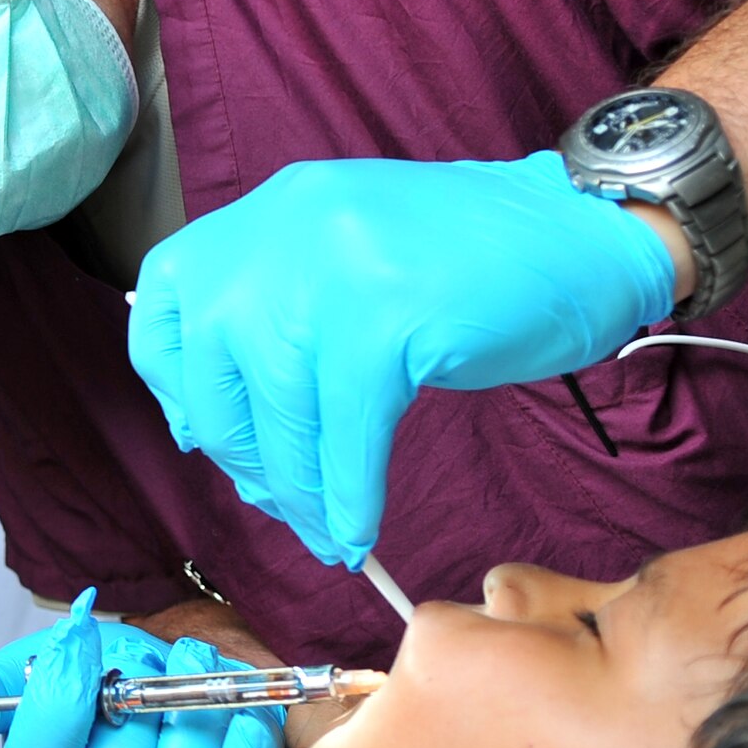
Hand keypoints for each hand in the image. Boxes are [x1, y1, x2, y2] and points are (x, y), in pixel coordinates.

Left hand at [128, 152, 672, 567]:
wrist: (584, 236)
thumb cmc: (467, 266)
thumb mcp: (341, 262)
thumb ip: (274, 321)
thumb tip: (210, 428)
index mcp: (262, 216)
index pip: (163, 307)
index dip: (179, 384)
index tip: (207, 433)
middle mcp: (279, 232)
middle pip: (214, 376)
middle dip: (246, 456)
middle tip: (285, 503)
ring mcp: (330, 270)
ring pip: (280, 414)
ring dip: (301, 491)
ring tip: (326, 530)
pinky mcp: (384, 319)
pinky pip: (345, 434)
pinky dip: (349, 493)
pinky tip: (358, 527)